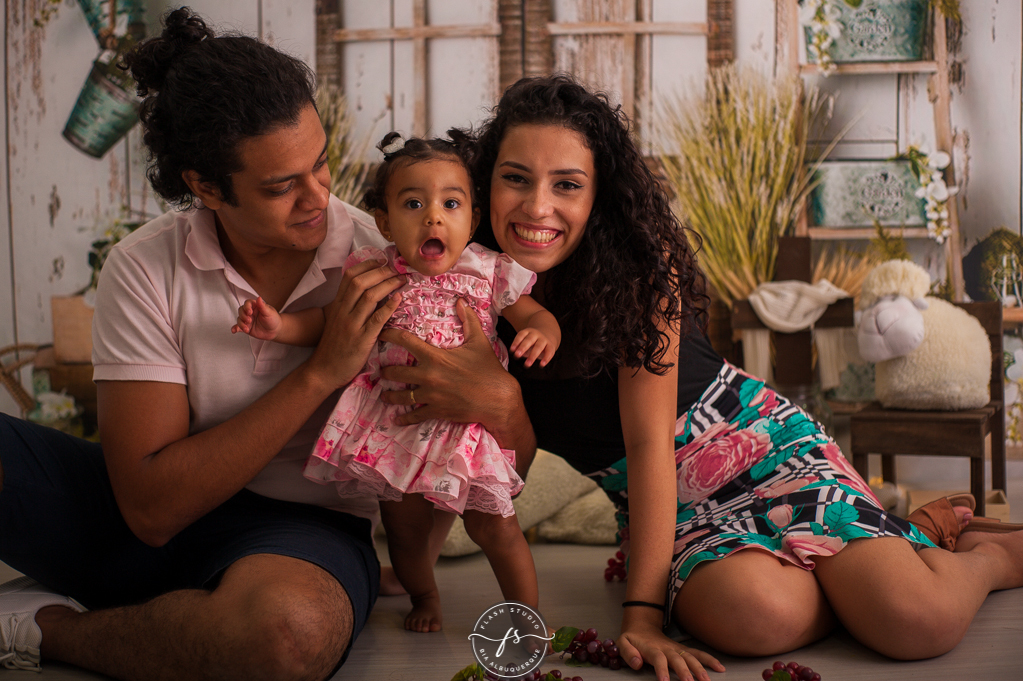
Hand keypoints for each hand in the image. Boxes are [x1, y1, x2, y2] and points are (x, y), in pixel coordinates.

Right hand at [231, 297, 280, 339]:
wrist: (275, 331)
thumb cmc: (273, 319)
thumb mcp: (269, 312)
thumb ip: (263, 306)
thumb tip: (259, 298)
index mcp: (255, 306)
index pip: (247, 303)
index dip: (247, 307)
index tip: (249, 312)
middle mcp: (250, 312)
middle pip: (241, 311)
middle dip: (243, 316)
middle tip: (249, 320)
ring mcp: (247, 320)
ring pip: (239, 319)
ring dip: (241, 324)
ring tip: (246, 328)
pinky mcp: (246, 327)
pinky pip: (238, 327)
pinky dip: (235, 328)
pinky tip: (234, 330)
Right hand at [307, 258, 402, 390]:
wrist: (323, 370)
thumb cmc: (334, 346)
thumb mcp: (337, 320)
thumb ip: (350, 306)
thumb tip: (370, 291)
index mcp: (337, 305)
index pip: (349, 276)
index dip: (367, 265)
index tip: (382, 261)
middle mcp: (342, 311)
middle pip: (360, 282)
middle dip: (380, 271)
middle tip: (396, 269)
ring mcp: (351, 325)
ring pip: (369, 296)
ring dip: (388, 284)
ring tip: (401, 280)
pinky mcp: (361, 340)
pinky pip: (376, 319)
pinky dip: (389, 306)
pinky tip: (399, 299)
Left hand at [378, 298, 516, 428]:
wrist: (498, 399)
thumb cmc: (488, 369)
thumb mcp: (479, 342)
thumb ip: (468, 321)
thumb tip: (461, 301)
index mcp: (436, 357)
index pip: (406, 342)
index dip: (390, 335)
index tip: (380, 333)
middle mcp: (429, 376)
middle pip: (397, 372)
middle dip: (385, 371)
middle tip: (379, 371)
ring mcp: (431, 395)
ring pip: (402, 396)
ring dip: (389, 396)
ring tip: (383, 395)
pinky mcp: (436, 411)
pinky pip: (415, 415)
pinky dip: (404, 418)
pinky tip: (397, 419)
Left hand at [510, 328, 555, 366]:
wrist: (547, 335)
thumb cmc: (532, 343)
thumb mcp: (525, 343)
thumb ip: (520, 349)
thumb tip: (515, 355)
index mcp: (527, 332)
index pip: (521, 335)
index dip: (516, 342)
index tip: (511, 350)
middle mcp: (536, 334)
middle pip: (529, 340)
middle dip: (523, 348)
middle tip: (517, 355)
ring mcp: (544, 339)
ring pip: (539, 347)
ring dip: (532, 356)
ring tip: (527, 365)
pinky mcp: (551, 346)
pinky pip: (549, 352)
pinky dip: (546, 358)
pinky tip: (541, 365)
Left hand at [617, 621, 723, 680]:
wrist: (642, 626)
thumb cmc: (633, 639)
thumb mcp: (623, 643)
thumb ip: (627, 652)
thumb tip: (637, 663)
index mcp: (652, 648)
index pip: (658, 658)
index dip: (662, 669)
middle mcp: (667, 648)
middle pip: (677, 659)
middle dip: (684, 671)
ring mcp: (677, 649)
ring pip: (690, 657)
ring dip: (699, 668)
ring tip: (706, 680)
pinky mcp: (684, 650)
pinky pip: (698, 654)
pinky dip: (709, 659)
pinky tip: (720, 668)